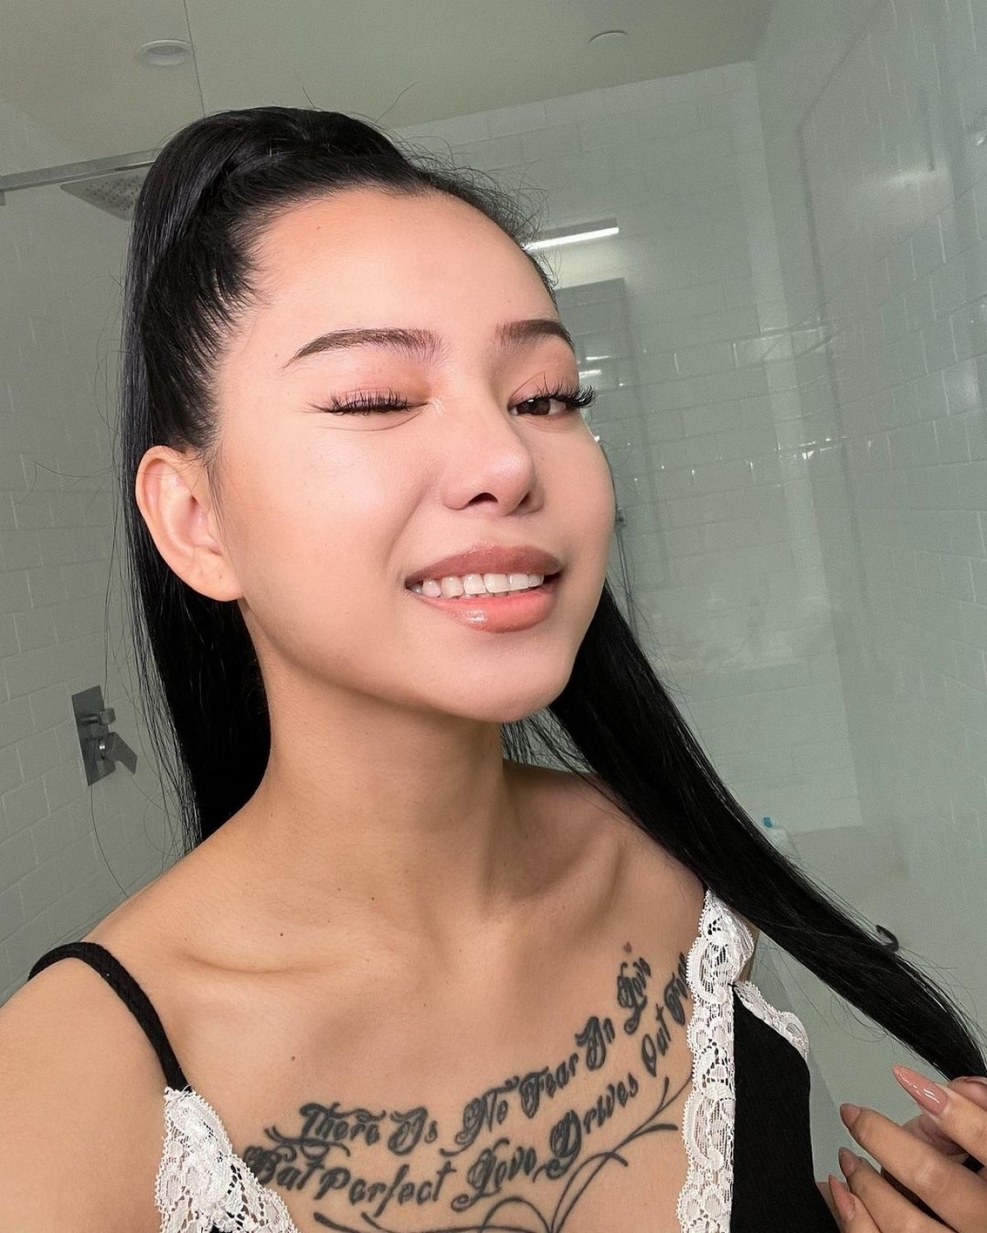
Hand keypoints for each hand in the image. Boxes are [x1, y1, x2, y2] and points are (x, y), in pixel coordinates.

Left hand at [827, 1068, 986, 1228]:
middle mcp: (983, 1225)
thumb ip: (975, 1114)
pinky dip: (853, 1219)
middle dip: (883, 1140)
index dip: (954, 1111)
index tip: (907, 1079)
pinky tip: (841, 1193)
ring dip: (864, 1182)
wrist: (965, 1227)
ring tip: (848, 1159)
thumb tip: (963, 1088)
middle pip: (932, 1178)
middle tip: (855, 1117)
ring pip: (904, 1223)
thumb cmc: (975, 1189)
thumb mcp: (982, 1146)